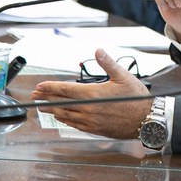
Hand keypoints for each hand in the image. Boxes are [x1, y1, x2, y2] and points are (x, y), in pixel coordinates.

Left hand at [30, 48, 151, 138]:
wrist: (145, 120)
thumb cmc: (136, 98)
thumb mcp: (123, 76)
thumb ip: (108, 63)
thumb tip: (98, 50)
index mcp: (93, 94)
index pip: (66, 89)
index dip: (51, 87)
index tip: (39, 86)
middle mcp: (88, 108)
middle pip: (61, 102)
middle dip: (46, 98)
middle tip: (35, 96)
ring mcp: (90, 121)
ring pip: (65, 115)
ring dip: (52, 109)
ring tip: (43, 106)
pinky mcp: (94, 130)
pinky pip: (74, 125)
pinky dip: (64, 119)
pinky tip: (60, 117)